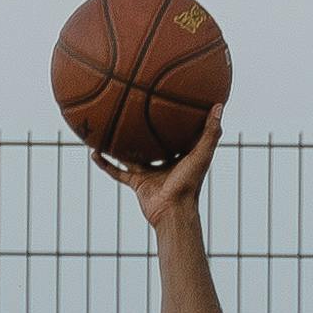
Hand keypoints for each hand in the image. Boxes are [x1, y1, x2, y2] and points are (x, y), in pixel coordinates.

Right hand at [99, 104, 221, 227]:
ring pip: (131, 156)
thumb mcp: (202, 154)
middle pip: (153, 143)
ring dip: (120, 145)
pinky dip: (105, 163)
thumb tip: (219, 106)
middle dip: (146, 129)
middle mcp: (164, 163)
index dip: (175, 120)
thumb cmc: (190, 184)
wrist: (173, 211)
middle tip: (135, 109)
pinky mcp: (136, 183)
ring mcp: (149, 173)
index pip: (178, 134)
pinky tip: (94, 151)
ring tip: (108, 128)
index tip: (168, 102)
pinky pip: (117, 171)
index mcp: (181, 155)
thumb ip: (210, 132)